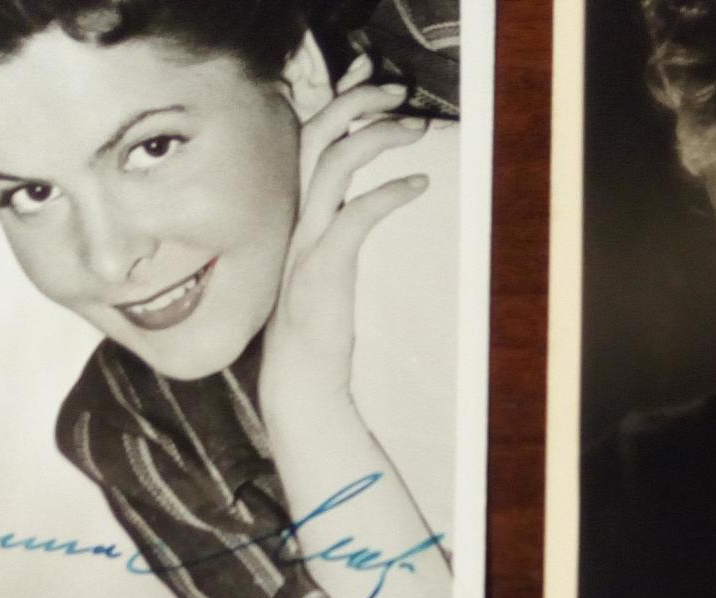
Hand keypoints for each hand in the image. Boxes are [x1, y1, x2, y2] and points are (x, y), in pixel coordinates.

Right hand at [263, 52, 430, 427]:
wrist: (300, 383)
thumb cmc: (316, 334)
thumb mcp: (323, 273)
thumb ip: (335, 237)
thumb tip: (355, 216)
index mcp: (295, 217)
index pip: (310, 142)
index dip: (342, 109)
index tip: (378, 95)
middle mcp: (297, 220)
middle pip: (317, 135)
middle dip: (358, 104)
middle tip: (399, 95)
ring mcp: (308, 241)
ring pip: (335, 161)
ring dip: (378, 136)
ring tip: (417, 128)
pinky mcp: (325, 266)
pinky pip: (358, 212)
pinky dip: (391, 191)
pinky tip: (420, 184)